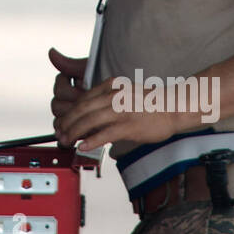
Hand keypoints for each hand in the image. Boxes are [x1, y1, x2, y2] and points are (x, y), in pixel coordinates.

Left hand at [48, 47, 179, 151]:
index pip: (82, 99)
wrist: (173, 108)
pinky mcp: (129, 125)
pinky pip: (105, 133)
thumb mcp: (124, 94)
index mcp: (111, 86)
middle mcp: (114, 96)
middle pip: (82, 109)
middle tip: (60, 134)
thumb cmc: (149, 105)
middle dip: (67, 123)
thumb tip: (87, 119)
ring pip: (89, 121)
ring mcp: (121, 110)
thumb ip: (106, 102)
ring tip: (67, 141)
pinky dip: (91, 140)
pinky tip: (83, 146)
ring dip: (74, 132)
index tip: (62, 123)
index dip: (69, 113)